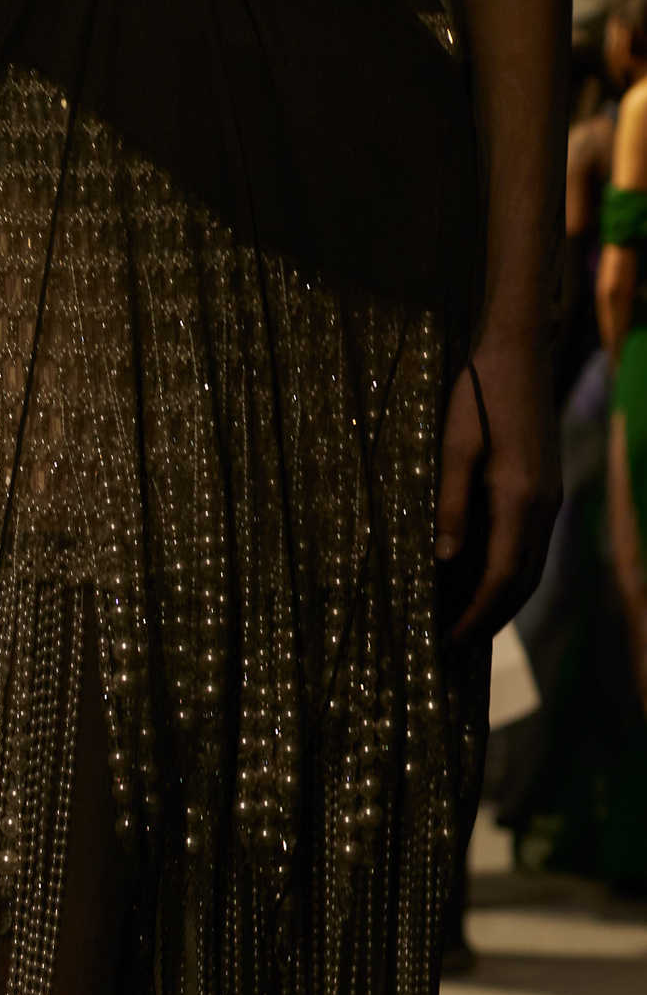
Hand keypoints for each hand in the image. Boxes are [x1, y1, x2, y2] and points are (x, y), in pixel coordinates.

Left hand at [435, 318, 559, 643]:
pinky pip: (531, 547)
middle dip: (490, 618)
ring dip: (503, 602)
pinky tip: (486, 582)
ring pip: (531, 568)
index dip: (477, 613)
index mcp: (520, 498)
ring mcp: (549, 499)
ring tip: (470, 625)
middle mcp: (543, 506)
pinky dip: (511, 576)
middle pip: (522, 583)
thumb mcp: (455, 445)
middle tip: (455, 646)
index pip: (501, 576)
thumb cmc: (479, 391)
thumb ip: (452, 503)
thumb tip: (446, 560)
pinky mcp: (545, 490)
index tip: (450, 639)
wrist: (519, 349)